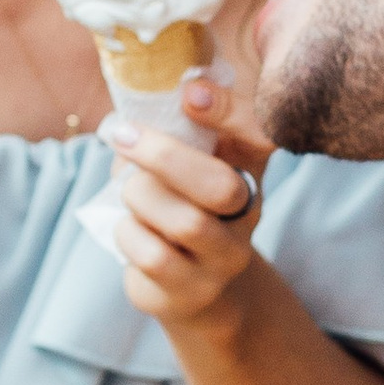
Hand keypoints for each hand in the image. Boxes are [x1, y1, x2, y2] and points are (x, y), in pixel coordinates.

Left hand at [109, 77, 265, 332]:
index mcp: (249, 169)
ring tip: (128, 193)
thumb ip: (168, 134)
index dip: (230, 112)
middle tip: (123, 135)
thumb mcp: (181, 164)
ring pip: (186, 224)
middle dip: (164, 156)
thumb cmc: (176, 205)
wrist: (191, 285)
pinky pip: (154, 256)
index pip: (260, 137)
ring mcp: (224, 259)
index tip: (189, 92)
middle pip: (220, 187)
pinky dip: (128, 234)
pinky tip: (127, 228)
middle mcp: (248, 215)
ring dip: (140, 197)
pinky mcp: (192, 291)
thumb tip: (128, 110)